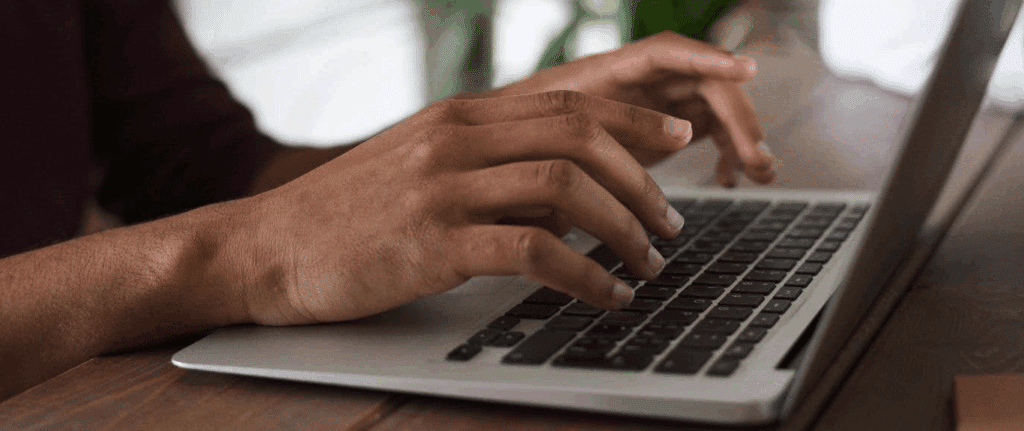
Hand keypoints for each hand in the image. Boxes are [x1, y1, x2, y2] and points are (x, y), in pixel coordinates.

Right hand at [239, 91, 691, 324]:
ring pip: (566, 188)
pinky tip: (607, 296)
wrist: (266, 247)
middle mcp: (456, 139)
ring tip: (648, 262)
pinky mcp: (432, 242)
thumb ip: (489, 166)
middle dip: (642, 180)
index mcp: (459, 116)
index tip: (677, 137)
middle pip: (580, 137)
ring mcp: (443, 187)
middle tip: (670, 222)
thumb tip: (566, 195)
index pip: (569, 101)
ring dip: (623, 228)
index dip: (634, 117)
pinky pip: (533, 251)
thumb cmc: (347, 214)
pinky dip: (585, 275)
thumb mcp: (420, 167)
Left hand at [492, 31, 772, 186]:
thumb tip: (603, 173)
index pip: (667, 54)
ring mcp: (654, 103)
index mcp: (608, 72)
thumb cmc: (515, 140)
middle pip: (705, 84)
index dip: (708, 59)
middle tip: (757, 157)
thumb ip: (566, 151)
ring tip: (758, 173)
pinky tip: (730, 179)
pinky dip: (724, 152)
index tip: (746, 71)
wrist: (504, 151)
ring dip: (741, 137)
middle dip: (738, 118)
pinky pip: (708, 131)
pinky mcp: (661, 129)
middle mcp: (639, 81)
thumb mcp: (533, 147)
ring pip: (714, 109)